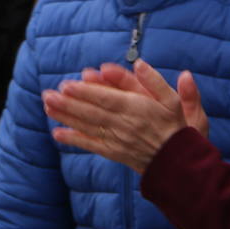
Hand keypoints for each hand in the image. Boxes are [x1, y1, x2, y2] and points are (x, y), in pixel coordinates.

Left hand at [42, 58, 196, 171]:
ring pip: (89, 126)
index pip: (108, 99)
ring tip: (48, 106)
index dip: (87, 92)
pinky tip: (57, 134)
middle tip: (48, 94)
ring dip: (67, 117)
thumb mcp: (175, 100)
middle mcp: (125, 125)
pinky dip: (74, 140)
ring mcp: (118, 140)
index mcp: (139, 109)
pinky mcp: (114, 152)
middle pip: (93, 112)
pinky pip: (92, 145)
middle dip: (69, 103)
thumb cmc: (179, 127)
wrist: (182, 164)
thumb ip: (156, 82)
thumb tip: (140, 63)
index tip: (68, 84)